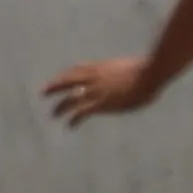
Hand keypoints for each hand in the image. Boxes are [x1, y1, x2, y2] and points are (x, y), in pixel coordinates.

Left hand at [41, 55, 163, 125]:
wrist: (149, 73)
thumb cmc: (146, 69)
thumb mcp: (129, 66)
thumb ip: (122, 71)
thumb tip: (129, 75)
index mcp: (100, 66)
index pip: (77, 69)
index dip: (67, 75)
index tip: (60, 78)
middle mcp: (93, 77)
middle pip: (67, 81)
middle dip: (53, 87)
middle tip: (43, 92)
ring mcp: (96, 90)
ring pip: (70, 98)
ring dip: (60, 107)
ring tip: (53, 115)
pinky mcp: (101, 103)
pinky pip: (81, 113)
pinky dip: (74, 119)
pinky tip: (69, 126)